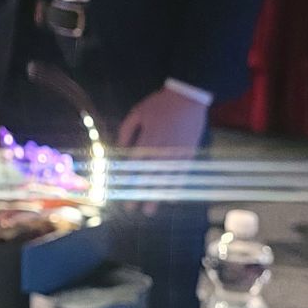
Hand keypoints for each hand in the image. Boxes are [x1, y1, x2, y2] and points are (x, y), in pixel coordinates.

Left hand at [118, 85, 207, 215]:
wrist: (189, 98)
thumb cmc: (160, 104)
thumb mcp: (137, 113)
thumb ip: (126, 131)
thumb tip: (119, 148)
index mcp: (147, 141)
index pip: (133, 166)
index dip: (125, 181)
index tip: (118, 193)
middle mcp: (161, 152)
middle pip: (148, 178)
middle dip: (138, 194)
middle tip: (131, 209)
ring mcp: (177, 155)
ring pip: (165, 181)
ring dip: (156, 196)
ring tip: (148, 210)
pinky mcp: (189, 155)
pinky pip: (181, 176)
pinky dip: (175, 188)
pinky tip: (169, 197)